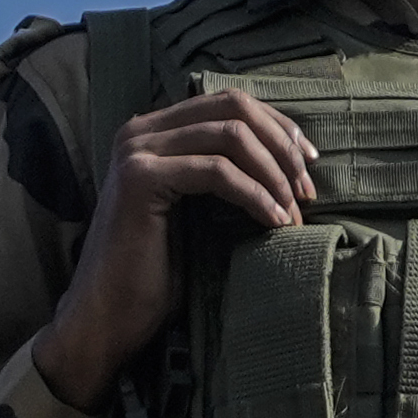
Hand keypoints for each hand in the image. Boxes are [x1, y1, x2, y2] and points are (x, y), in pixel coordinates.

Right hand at [22, 87, 321, 407]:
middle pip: (234, 107)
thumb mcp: (196, 210)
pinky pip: (216, 172)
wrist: (109, 314)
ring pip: (230, 135)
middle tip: (306, 190)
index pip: (229, 102)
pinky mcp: (141, 178)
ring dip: (273, 174)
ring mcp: (137, 151)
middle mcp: (140, 131)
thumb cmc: (154, 271)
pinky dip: (254, 194)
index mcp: (154, 131)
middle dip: (280, 145)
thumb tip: (287, 160)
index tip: (309, 163)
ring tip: (292, 213)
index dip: (277, 126)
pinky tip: (273, 221)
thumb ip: (221, 172)